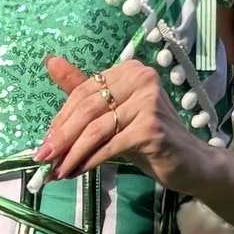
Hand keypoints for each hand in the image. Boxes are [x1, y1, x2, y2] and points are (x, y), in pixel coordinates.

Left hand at [38, 54, 191, 186]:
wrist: (190, 163)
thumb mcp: (114, 114)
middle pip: (88, 109)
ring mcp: (149, 102)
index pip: (83, 92)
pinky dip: (90, 160)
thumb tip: (50, 62)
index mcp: (129, 70)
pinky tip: (78, 171)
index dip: (61, 119)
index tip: (46, 142)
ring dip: (72, 153)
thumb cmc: (149, 138)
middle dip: (62, 137)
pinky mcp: (152, 127)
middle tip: (44, 158)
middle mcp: (141, 79)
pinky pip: (110, 145)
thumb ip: (84, 90)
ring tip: (57, 170)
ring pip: (97, 129)